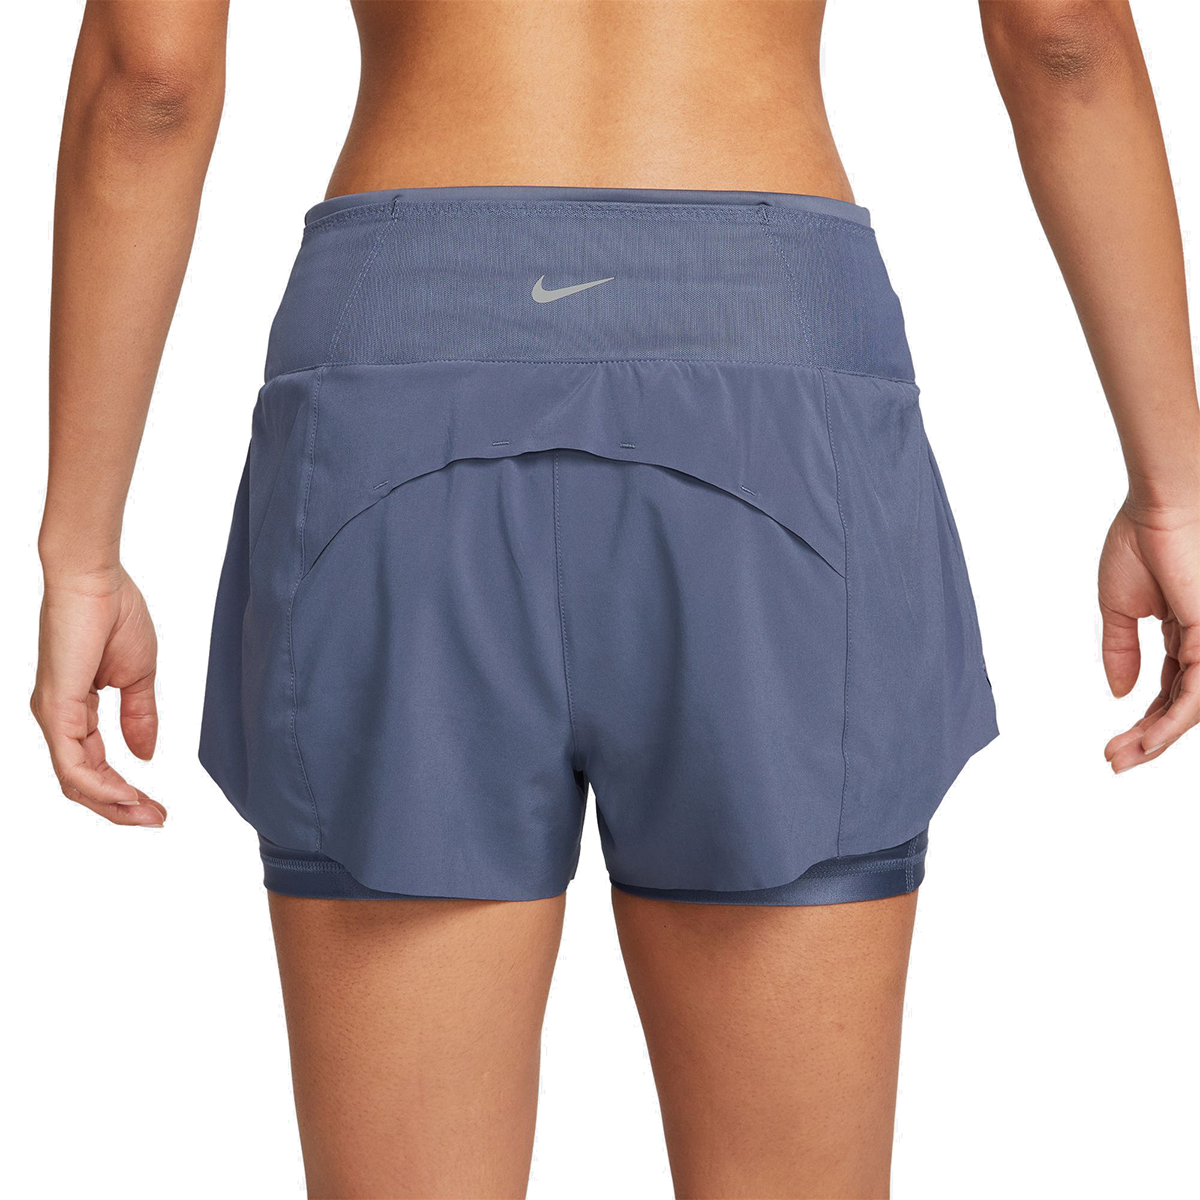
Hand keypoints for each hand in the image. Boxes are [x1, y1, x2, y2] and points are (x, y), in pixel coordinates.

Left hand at [31, 565, 165, 825]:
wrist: (96, 580)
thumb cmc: (115, 614)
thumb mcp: (138, 676)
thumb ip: (141, 716)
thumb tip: (146, 754)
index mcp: (74, 709)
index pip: (94, 765)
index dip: (125, 790)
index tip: (157, 805)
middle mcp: (57, 717)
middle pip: (82, 782)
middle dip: (120, 807)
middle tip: (155, 819)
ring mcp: (53, 715)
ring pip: (76, 780)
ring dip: (113, 803)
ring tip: (147, 813)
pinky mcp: (56, 708)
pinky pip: (74, 763)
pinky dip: (101, 785)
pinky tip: (126, 794)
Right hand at [1100, 497, 1199, 772]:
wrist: (1163, 506)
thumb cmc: (1143, 539)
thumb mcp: (1119, 607)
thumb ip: (1118, 650)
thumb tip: (1120, 691)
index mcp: (1185, 629)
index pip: (1168, 688)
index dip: (1144, 718)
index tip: (1112, 742)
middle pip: (1181, 705)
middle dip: (1149, 737)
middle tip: (1116, 759)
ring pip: (1191, 709)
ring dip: (1157, 739)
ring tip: (1123, 758)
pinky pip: (1196, 697)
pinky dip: (1171, 723)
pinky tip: (1146, 742)